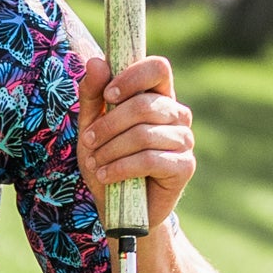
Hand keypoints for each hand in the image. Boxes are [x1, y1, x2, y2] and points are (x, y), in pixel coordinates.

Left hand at [76, 54, 196, 226]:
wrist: (117, 210)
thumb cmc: (107, 163)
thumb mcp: (91, 128)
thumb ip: (93, 96)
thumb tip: (96, 61)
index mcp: (158, 98)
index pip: (158, 68)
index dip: (133, 76)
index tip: (108, 94)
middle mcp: (177, 115)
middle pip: (145, 105)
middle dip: (109, 124)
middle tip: (88, 142)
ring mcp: (184, 140)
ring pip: (144, 134)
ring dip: (110, 149)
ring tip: (94, 163)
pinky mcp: (184, 166)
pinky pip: (150, 159)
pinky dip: (120, 167)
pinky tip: (106, 176)